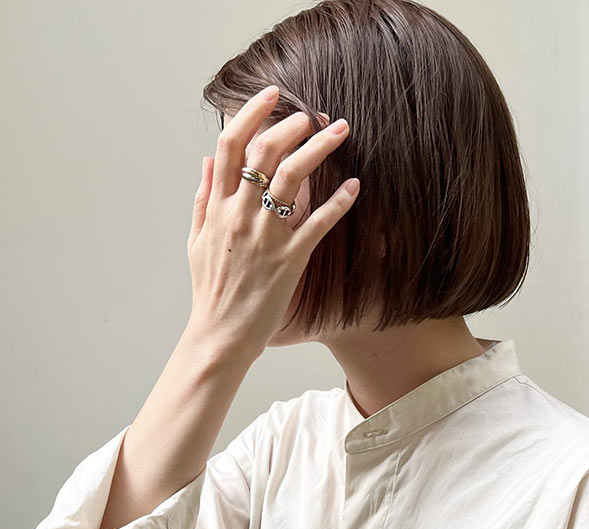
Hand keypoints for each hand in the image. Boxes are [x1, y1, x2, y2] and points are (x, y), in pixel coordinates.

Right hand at [186, 85, 359, 358]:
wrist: (219, 335)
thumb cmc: (209, 289)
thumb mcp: (195, 241)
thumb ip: (203, 199)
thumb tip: (206, 161)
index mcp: (217, 208)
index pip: (230, 146)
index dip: (251, 112)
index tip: (273, 95)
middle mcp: (240, 215)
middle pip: (266, 152)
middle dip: (292, 124)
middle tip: (313, 115)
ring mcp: (266, 237)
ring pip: (294, 177)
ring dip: (319, 148)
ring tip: (339, 131)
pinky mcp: (290, 259)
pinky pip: (318, 222)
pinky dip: (338, 201)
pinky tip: (354, 185)